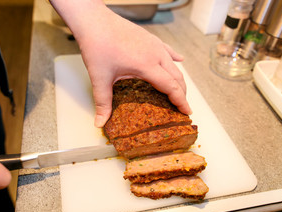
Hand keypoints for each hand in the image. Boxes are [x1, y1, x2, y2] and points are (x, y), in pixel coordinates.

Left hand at [50, 0, 191, 127]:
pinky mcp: (149, 38)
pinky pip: (167, 50)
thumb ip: (102, 102)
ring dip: (178, 78)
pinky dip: (174, 58)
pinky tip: (179, 59)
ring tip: (178, 90)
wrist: (94, 20)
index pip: (171, 87)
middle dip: (182, 93)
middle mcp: (155, 54)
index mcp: (147, 65)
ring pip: (174, 64)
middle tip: (182, 106)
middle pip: (177, 76)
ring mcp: (154, 44)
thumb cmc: (97, 45)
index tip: (187, 112)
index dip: (181, 101)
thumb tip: (100, 122)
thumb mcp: (100, 78)